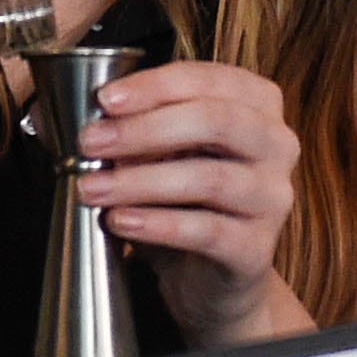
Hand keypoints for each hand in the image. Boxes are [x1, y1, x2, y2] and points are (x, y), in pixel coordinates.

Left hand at [71, 60, 308, 343]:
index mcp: (256, 104)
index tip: (105, 100)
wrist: (208, 275)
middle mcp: (277, 144)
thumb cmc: (183, 197)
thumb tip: (80, 120)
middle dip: (144, 129)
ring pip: (209, 179)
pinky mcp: (257, 247)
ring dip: (140, 181)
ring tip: (92, 188)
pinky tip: (120, 221)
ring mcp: (272, 197)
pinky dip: (157, 223)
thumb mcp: (158, 153)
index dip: (154, 86)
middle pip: (216, 121)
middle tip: (91, 142)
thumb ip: (131, 127)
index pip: (208, 80)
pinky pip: (206, 230)